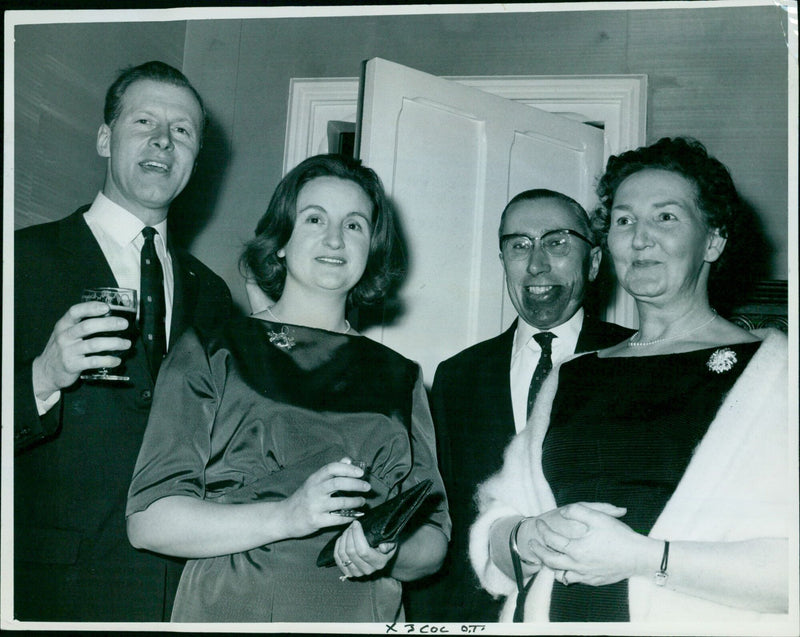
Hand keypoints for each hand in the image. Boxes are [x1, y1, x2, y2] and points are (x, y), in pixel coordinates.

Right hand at [32, 301, 131, 397]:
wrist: (45, 372)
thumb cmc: (62, 349)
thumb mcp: (65, 334)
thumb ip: (81, 325)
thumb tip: (111, 318)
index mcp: (63, 325)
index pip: (75, 311)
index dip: (91, 307)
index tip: (107, 307)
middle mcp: (64, 336)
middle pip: (87, 326)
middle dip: (109, 324)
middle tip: (124, 324)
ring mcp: (67, 351)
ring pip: (94, 344)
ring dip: (114, 343)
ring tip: (127, 343)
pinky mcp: (72, 365)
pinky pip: (94, 362)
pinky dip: (108, 360)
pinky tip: (117, 360)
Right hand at [282, 458, 369, 537]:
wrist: (283, 518)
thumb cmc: (301, 498)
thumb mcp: (313, 482)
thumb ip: (330, 471)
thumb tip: (348, 459)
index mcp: (314, 479)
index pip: (332, 468)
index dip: (348, 468)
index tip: (361, 472)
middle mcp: (314, 491)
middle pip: (338, 483)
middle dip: (356, 484)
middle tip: (367, 487)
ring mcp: (314, 506)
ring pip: (340, 502)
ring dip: (355, 501)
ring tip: (362, 501)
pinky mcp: (316, 521)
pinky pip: (337, 519)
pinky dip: (349, 517)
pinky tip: (356, 515)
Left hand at [334, 520, 396, 579]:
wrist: (381, 555)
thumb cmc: (385, 545)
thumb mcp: (392, 542)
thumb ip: (389, 544)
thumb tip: (382, 547)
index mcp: (379, 563)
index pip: (363, 550)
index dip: (357, 535)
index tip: (356, 523)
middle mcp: (367, 570)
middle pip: (351, 551)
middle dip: (349, 534)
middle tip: (352, 525)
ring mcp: (357, 573)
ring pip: (343, 554)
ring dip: (343, 539)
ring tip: (348, 530)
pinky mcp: (348, 572)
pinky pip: (337, 558)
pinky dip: (338, 546)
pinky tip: (342, 538)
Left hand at [527, 502, 653, 586]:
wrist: (639, 557)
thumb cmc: (620, 536)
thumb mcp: (598, 517)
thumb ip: (578, 511)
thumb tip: (564, 512)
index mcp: (576, 549)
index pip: (551, 539)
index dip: (542, 529)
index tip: (538, 523)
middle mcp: (578, 565)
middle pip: (550, 561)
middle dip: (538, 551)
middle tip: (532, 544)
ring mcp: (586, 575)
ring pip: (561, 575)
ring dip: (552, 566)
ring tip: (548, 557)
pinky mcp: (594, 581)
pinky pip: (574, 579)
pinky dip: (567, 573)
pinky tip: (568, 566)